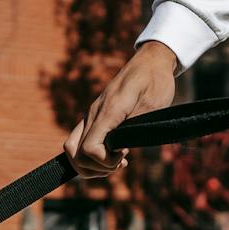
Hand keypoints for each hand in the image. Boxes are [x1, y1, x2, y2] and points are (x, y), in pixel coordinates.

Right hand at [67, 41, 178, 177]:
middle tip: (118, 164)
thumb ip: (133, 129)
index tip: (125, 157)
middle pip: (73, 153)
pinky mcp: (95, 116)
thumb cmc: (156, 82)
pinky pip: (80, 140)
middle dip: (94, 168)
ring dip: (91, 164)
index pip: (89, 148)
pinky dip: (91, 154)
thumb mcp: (153, 107)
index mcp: (108, 111)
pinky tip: (114, 154)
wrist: (151, 61)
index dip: (105, 162)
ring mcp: (92, 115)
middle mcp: (94, 114)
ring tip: (116, 162)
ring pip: (72, 149)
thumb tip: (119, 150)